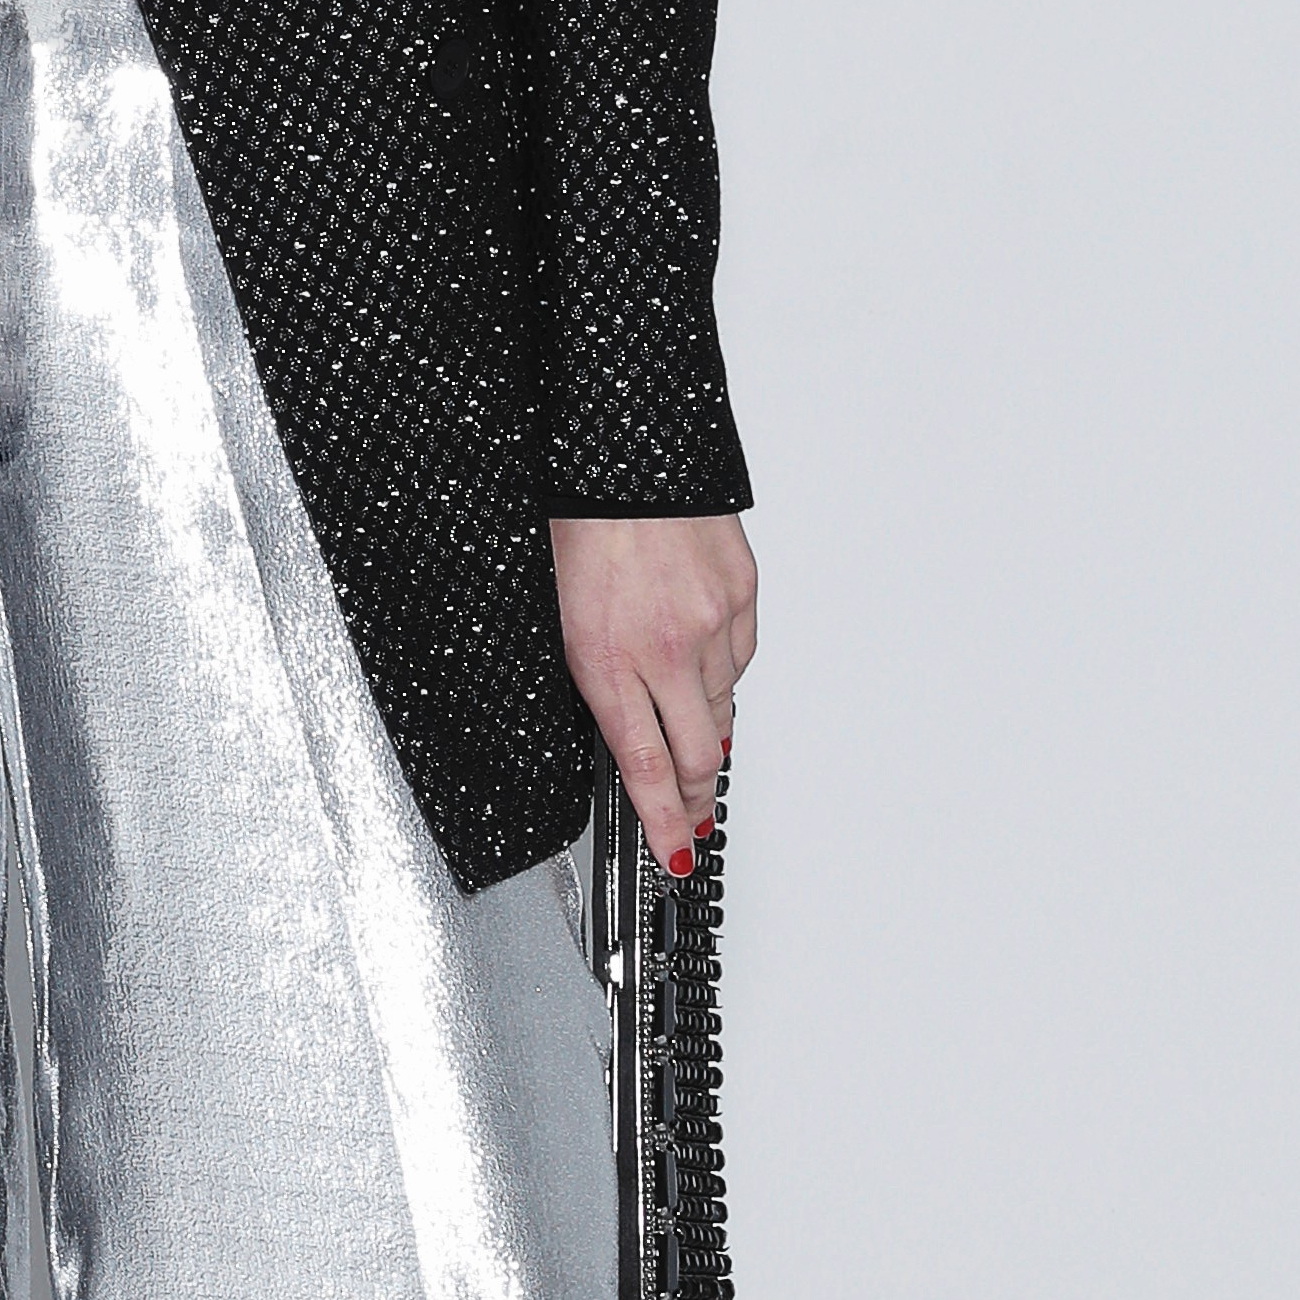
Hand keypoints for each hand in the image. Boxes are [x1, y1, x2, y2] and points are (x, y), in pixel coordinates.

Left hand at [552, 508, 754, 873]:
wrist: (623, 447)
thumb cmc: (578, 523)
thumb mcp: (556, 615)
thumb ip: (593, 679)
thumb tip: (618, 729)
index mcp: (607, 657)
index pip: (641, 765)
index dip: (660, 820)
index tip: (672, 852)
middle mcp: (666, 647)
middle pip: (696, 755)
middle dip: (691, 798)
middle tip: (689, 818)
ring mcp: (713, 622)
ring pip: (722, 709)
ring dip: (704, 732)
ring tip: (690, 742)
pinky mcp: (743, 595)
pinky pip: (741, 660)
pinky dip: (722, 675)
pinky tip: (703, 668)